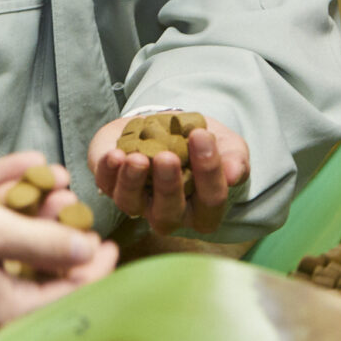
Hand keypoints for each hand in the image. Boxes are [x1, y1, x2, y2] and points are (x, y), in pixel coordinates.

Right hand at [0, 192, 118, 340]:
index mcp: (9, 316)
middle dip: (61, 246)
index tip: (106, 237)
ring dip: (30, 245)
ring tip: (36, 207)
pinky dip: (0, 255)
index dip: (95, 263)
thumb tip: (87, 251)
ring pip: (14, 285)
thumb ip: (46, 241)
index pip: (71, 295)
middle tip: (70, 211)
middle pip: (43, 291)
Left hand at [89, 114, 248, 235]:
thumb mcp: (227, 145)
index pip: (211, 200)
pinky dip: (107, 171)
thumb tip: (234, 174)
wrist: (168, 125)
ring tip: (136, 157)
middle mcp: (170, 215)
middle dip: (167, 185)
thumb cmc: (200, 142)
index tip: (202, 136)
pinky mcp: (111, 185)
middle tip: (167, 157)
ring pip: (131, 205)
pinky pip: (105, 186)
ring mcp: (138, 203)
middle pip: (168, 214)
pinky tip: (113, 154)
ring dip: (132, 182)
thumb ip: (235, 159)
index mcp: (204, 210)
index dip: (208, 171)